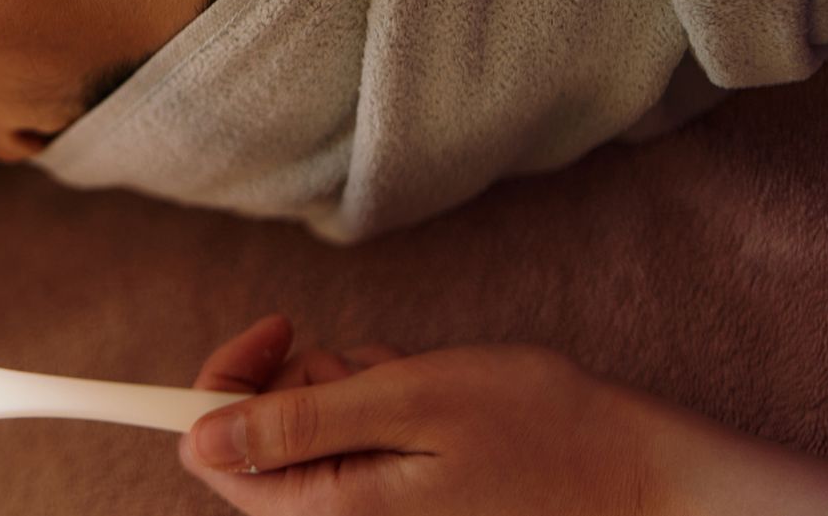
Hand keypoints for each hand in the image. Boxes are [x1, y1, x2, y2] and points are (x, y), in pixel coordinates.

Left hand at [179, 315, 827, 515]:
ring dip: (350, 383)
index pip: (210, 448)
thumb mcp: (405, 404)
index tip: (278, 329)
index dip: (224, 379)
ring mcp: (369, 506)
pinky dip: (382, 398)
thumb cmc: (531, 431)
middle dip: (303, 376)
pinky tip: (433, 400)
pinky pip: (354, 431)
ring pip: (309, 422)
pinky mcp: (396, 493)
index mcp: (327, 507)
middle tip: (373, 365)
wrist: (631, 472)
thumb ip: (295, 422)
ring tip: (418, 385)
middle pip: (257, 431)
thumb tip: (196, 434)